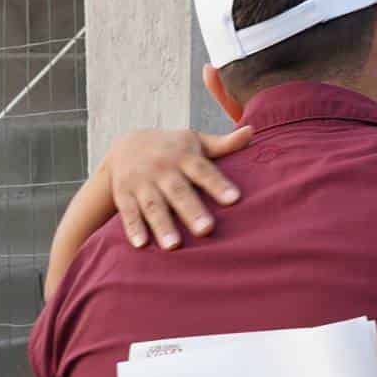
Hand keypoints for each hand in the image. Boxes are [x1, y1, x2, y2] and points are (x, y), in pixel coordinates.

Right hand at [106, 126, 253, 248]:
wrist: (125, 146)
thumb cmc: (172, 149)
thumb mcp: (195, 142)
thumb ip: (224, 144)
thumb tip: (252, 131)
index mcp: (183, 156)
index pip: (203, 170)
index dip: (218, 184)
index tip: (235, 199)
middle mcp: (162, 169)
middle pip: (178, 191)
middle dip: (191, 210)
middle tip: (207, 229)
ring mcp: (141, 182)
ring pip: (153, 205)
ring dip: (162, 225)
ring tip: (174, 246)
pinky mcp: (123, 195)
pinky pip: (128, 213)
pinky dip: (133, 228)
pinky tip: (141, 245)